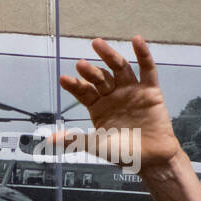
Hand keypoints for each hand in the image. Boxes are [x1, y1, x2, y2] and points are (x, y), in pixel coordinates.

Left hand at [54, 36, 183, 173]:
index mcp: (98, 107)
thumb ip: (74, 140)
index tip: (64, 79)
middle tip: (80, 64)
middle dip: (90, 71)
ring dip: (109, 56)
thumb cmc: (123, 153)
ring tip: (97, 44)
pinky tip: (136, 41)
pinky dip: (143, 54)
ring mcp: (131, 91)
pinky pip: (147, 70)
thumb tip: (49, 140)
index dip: (74, 85)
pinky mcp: (150, 91)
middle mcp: (113, 95)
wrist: (150, 160)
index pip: (83, 92)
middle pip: (100, 78)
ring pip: (119, 69)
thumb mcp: (95, 145)